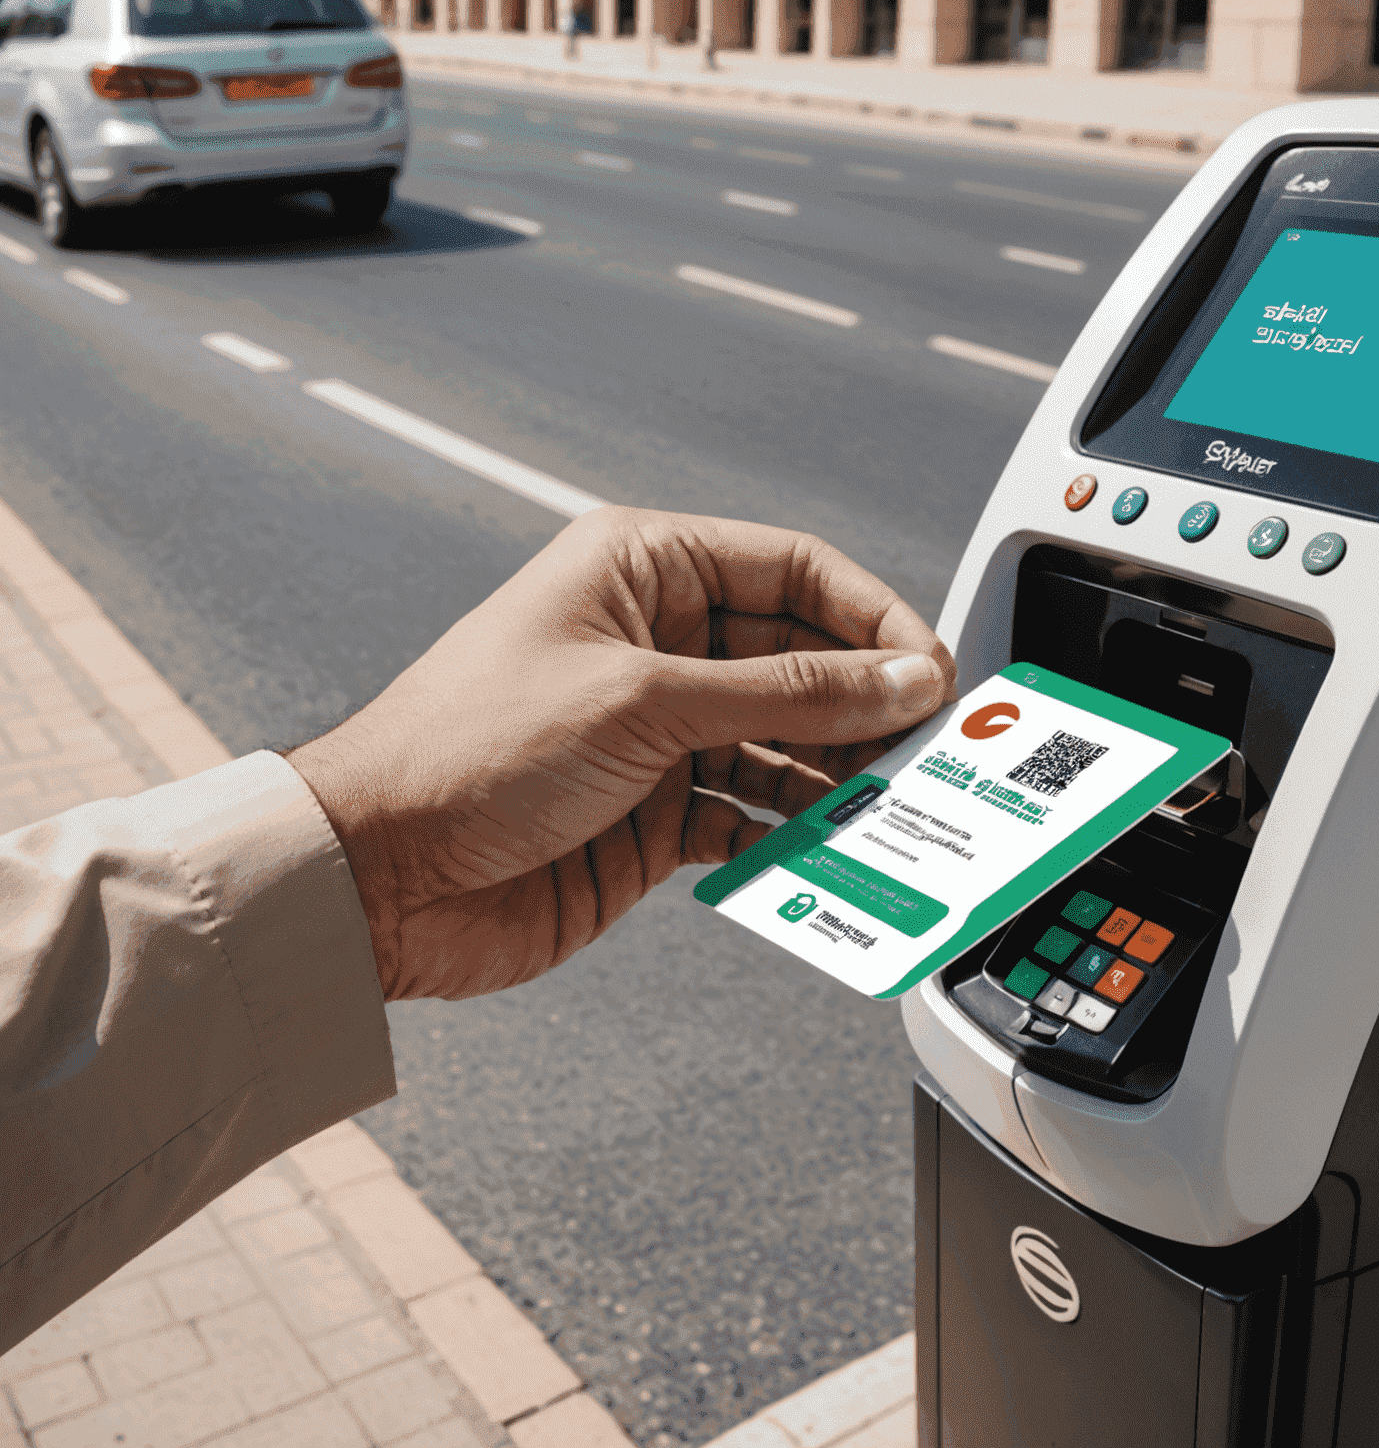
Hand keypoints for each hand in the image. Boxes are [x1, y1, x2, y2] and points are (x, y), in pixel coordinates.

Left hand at [287, 507, 954, 1000]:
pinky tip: (818, 852)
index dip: (873, 619)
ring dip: (834, 776)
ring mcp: (656, 731)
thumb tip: (897, 679)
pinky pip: (746, 814)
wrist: (376, 877)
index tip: (933, 672)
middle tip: (929, 751)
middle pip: (799, 661)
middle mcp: (655, 643)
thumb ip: (783, 694)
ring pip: (781, 742)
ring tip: (886, 806)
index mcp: (643, 571)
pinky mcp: (651, 811)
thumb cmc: (467, 749)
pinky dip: (786, 835)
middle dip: (864, 706)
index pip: (795, 572)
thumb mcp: (642, 701)